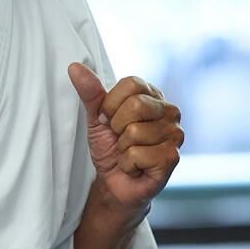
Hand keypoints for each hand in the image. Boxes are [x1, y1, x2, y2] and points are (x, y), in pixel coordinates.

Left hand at [67, 62, 183, 210]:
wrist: (113, 182)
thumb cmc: (109, 146)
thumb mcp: (95, 117)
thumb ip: (89, 91)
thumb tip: (75, 67)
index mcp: (153, 95)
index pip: (131, 84)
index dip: (111, 104)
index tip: (108, 119)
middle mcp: (170, 112)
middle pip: (136, 105)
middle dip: (116, 126)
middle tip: (119, 138)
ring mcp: (175, 135)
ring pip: (135, 132)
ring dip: (122, 148)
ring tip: (128, 153)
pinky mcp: (172, 158)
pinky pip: (137, 154)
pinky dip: (127, 164)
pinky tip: (135, 167)